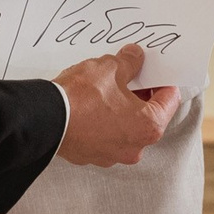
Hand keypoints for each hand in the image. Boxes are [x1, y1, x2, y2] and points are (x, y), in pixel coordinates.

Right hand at [54, 45, 180, 165]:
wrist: (44, 120)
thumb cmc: (80, 99)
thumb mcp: (110, 68)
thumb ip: (129, 62)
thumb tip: (135, 57)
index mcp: (148, 127)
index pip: (170, 100)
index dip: (162, 80)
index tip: (155, 72)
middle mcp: (134, 147)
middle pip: (149, 116)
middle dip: (141, 95)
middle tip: (130, 76)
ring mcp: (112, 155)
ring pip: (126, 127)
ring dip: (122, 110)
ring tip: (107, 90)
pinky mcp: (92, 156)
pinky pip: (106, 136)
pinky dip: (104, 122)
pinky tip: (92, 106)